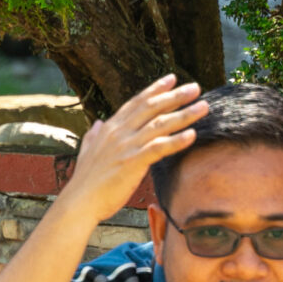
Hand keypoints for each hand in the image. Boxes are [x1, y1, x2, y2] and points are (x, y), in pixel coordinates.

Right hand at [63, 74, 207, 221]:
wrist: (80, 202)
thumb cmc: (85, 181)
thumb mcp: (86, 152)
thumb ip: (93, 136)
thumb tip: (98, 124)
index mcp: (109, 129)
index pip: (136, 103)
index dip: (154, 90)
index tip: (171, 79)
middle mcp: (119, 133)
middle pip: (151, 108)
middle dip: (175, 96)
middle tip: (195, 88)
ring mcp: (126, 146)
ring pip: (160, 125)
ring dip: (184, 115)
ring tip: (203, 107)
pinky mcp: (133, 162)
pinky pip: (159, 148)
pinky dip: (176, 141)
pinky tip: (192, 135)